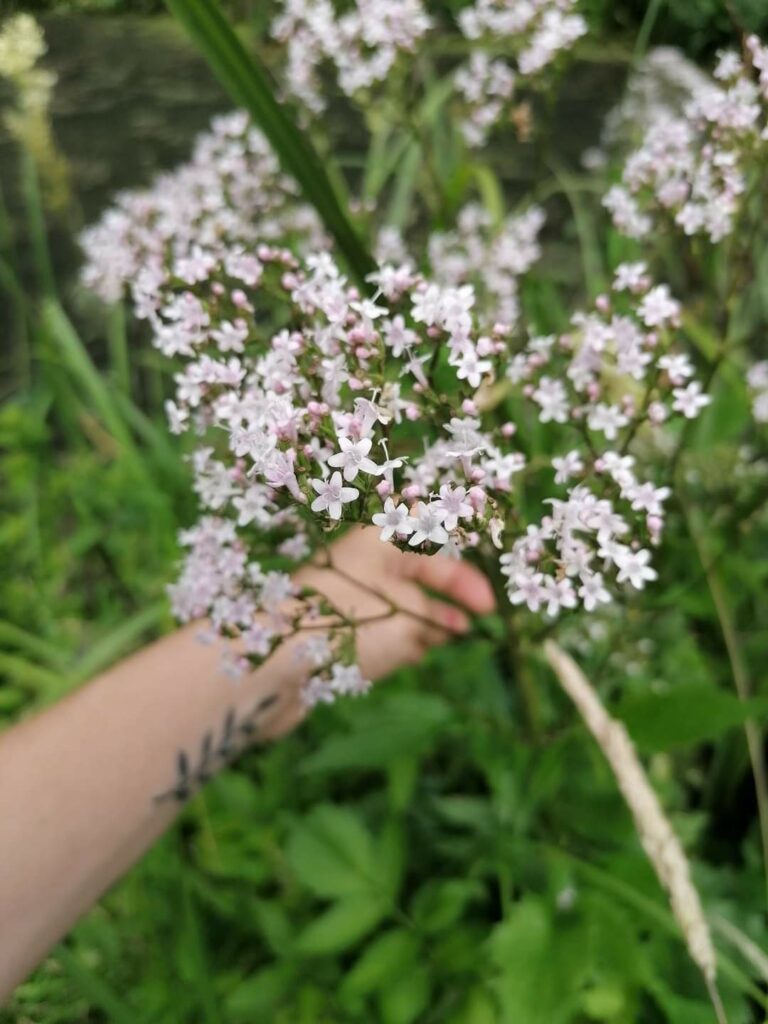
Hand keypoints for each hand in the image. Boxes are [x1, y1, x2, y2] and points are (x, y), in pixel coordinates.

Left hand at [296, 525, 495, 680]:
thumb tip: (450, 626)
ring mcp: (345, 596)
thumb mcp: (405, 619)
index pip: (433, 548)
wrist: (271, 664)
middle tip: (472, 624)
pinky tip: (409, 655)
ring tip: (443, 641)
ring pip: (397, 604)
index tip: (490, 606)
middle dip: (445, 600)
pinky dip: (397, 639)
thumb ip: (434, 619)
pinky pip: (375, 628)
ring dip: (422, 622)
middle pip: (415, 575)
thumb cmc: (343, 626)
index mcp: (377, 542)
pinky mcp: (332, 630)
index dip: (464, 578)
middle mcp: (361, 563)